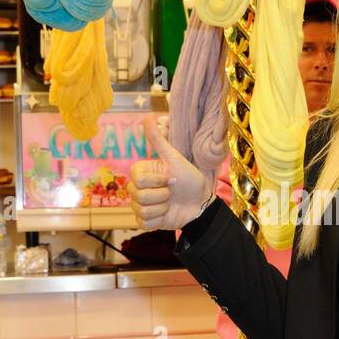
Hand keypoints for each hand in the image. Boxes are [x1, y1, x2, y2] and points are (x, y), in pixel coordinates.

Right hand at [129, 115, 210, 230]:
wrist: (200, 204)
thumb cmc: (189, 180)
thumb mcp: (175, 159)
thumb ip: (158, 140)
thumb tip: (147, 116)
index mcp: (142, 173)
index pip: (138, 179)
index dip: (157, 181)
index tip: (172, 179)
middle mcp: (137, 188)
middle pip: (138, 195)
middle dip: (162, 195)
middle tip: (173, 192)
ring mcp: (139, 205)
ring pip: (142, 209)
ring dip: (162, 207)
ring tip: (171, 203)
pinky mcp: (144, 221)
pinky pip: (143, 222)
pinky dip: (158, 219)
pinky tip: (166, 214)